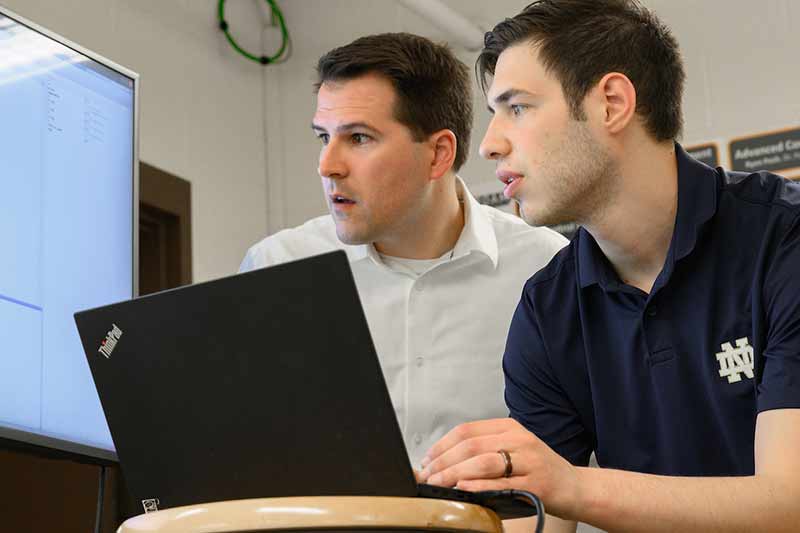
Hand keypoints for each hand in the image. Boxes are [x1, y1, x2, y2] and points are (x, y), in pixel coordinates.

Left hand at [418, 418, 579, 518]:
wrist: (575, 487)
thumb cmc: (539, 471)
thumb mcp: (513, 450)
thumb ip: (485, 450)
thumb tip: (445, 460)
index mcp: (510, 427)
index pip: (467, 430)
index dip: (442, 444)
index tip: (427, 459)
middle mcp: (520, 439)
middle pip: (472, 445)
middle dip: (443, 461)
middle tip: (427, 475)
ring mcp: (530, 460)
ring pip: (484, 462)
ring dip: (455, 473)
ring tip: (439, 483)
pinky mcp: (537, 484)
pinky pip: (502, 484)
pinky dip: (479, 485)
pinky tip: (463, 487)